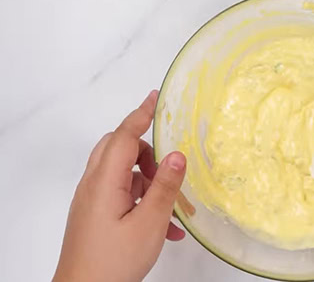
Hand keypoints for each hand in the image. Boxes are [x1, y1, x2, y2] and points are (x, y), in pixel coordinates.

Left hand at [53, 91, 186, 281]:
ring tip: (173, 207)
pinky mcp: (94, 214)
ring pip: (122, 172)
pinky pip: (120, 193)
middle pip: (119, 149)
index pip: (124, 135)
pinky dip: (141, 199)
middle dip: (148, 152)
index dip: (141, 114)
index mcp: (104, 181)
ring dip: (149, 181)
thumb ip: (165, 186)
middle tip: (170, 169)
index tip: (156, 97)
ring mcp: (92, 200)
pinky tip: (164, 227)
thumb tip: (177, 154)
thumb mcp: (149, 223)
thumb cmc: (114, 262)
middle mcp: (93, 185)